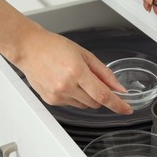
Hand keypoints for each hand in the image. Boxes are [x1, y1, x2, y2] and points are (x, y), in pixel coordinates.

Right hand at [15, 28, 132, 113]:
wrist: (29, 49)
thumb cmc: (55, 47)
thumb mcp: (85, 55)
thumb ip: (104, 73)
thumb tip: (118, 88)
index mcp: (77, 72)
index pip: (103, 95)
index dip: (118, 104)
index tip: (127, 109)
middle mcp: (66, 86)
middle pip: (95, 102)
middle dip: (100, 95)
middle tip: (92, 80)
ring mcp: (57, 95)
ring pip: (85, 105)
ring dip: (87, 96)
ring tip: (75, 78)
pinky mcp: (51, 101)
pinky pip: (72, 104)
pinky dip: (75, 96)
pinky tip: (65, 82)